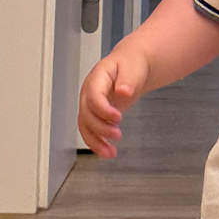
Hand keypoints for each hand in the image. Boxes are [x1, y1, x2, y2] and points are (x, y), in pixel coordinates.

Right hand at [78, 37, 149, 156]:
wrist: (130, 65)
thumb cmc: (131, 65)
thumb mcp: (133, 68)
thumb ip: (128, 80)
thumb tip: (123, 91)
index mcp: (97, 77)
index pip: (93, 96)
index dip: (103, 110)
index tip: (118, 118)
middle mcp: (89, 91)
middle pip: (87, 113)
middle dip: (100, 128)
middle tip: (118, 135)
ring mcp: (89, 103)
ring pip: (85, 125)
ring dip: (96, 141)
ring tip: (110, 154)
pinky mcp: (94, 113)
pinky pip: (90, 130)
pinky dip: (97, 143)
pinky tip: (108, 152)